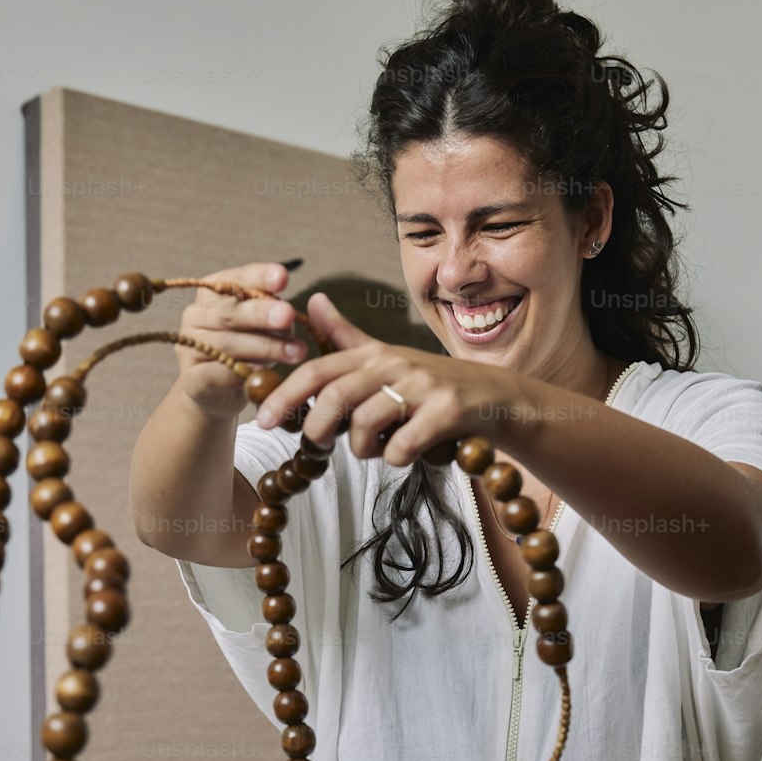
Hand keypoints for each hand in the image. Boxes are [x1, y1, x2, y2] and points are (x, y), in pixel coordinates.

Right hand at [175, 261, 308, 420]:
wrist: (215, 392)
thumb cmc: (244, 352)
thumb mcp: (261, 328)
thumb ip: (273, 317)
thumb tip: (290, 317)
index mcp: (213, 294)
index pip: (236, 279)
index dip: (259, 277)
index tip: (282, 277)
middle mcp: (196, 316)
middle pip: (230, 312)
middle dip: (262, 313)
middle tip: (288, 314)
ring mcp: (190, 347)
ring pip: (228, 343)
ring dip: (265, 347)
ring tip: (296, 351)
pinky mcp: (192, 378)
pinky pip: (217, 373)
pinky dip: (241, 372)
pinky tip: (262, 372)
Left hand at [255, 291, 528, 464]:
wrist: (500, 399)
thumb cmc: (435, 385)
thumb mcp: (389, 357)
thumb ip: (347, 337)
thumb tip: (312, 302)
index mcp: (375, 353)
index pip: (317, 370)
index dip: (284, 394)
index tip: (262, 421)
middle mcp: (395, 363)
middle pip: (335, 397)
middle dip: (318, 429)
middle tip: (320, 447)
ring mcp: (423, 386)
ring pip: (366, 426)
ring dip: (364, 450)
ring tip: (378, 449)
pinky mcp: (448, 411)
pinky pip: (402, 446)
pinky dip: (397, 458)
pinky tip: (408, 453)